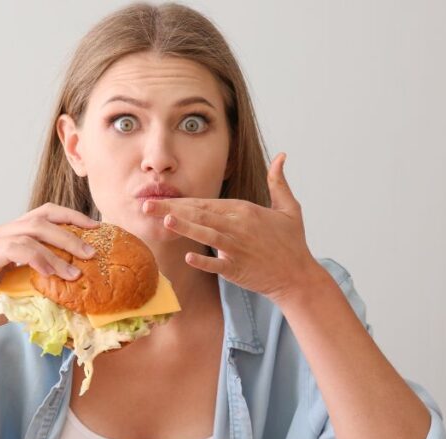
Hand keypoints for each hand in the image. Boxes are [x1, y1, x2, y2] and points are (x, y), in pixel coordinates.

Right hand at [0, 203, 98, 340]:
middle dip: (71, 233)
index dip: (71, 217)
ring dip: (58, 252)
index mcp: (6, 235)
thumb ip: (40, 279)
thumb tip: (74, 284)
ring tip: (75, 273)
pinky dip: (36, 258)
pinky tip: (50, 273)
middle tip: (92, 251)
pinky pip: (15, 249)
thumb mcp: (19, 288)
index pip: (43, 214)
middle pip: (41, 219)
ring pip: (30, 233)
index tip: (95, 228)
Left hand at [142, 153, 318, 303]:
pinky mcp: (239, 269)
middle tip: (147, 204)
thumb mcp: (289, 208)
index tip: (161, 196)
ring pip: (207, 235)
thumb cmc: (292, 243)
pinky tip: (188, 257)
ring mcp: (238, 248)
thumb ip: (278, 182)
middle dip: (173, 208)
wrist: (298, 276)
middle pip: (201, 214)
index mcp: (246, 210)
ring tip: (165, 220)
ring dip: (186, 227)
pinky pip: (218, 264)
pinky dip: (205, 261)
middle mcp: (239, 226)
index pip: (208, 202)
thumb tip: (281, 156)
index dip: (183, 200)